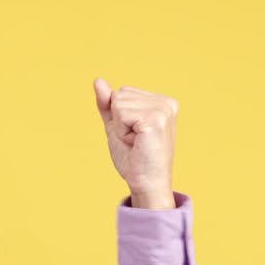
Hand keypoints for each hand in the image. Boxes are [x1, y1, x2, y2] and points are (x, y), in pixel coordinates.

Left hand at [93, 77, 178, 208]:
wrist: (145, 184)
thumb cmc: (134, 159)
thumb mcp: (117, 126)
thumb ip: (108, 104)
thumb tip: (98, 80)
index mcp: (162, 102)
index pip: (123, 92)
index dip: (120, 117)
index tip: (134, 136)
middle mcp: (166, 102)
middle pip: (120, 94)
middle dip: (119, 120)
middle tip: (135, 141)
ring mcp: (163, 109)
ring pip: (119, 102)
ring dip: (120, 126)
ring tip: (136, 143)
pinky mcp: (155, 118)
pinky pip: (121, 112)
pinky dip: (121, 130)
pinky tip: (136, 143)